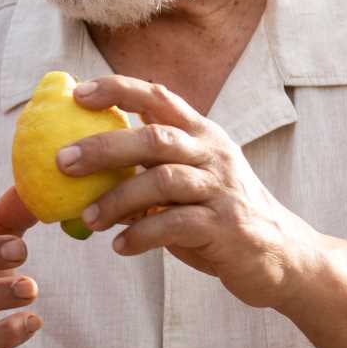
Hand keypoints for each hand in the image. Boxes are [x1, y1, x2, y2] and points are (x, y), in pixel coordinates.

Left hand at [52, 77, 327, 309]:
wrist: (284, 257)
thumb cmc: (220, 218)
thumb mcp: (189, 184)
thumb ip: (148, 172)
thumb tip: (81, 175)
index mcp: (202, 135)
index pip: (159, 98)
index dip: (117, 90)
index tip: (78, 94)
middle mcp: (214, 154)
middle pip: (154, 138)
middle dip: (103, 148)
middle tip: (62, 162)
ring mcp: (222, 189)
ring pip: (161, 181)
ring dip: (117, 199)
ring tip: (87, 218)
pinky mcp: (226, 226)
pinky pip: (174, 225)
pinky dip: (141, 235)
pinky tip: (119, 246)